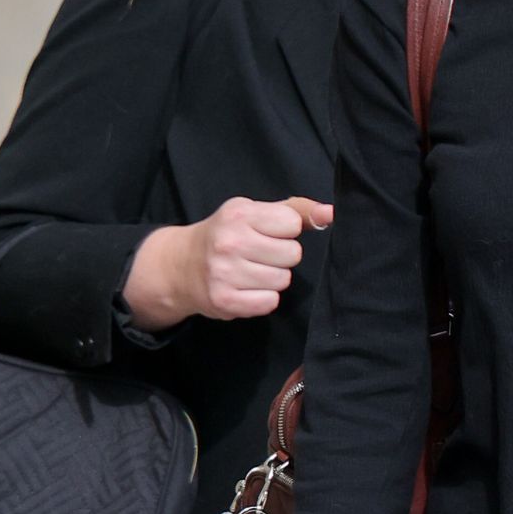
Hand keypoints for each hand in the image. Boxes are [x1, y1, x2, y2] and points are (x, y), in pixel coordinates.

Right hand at [124, 196, 333, 330]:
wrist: (182, 265)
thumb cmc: (228, 235)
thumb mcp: (256, 213)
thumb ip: (296, 211)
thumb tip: (331, 212)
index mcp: (239, 213)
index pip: (292, 224)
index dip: (286, 231)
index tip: (268, 233)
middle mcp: (230, 242)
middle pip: (292, 254)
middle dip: (281, 256)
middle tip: (259, 254)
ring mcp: (225, 272)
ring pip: (283, 280)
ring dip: (273, 278)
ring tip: (251, 271)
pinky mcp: (224, 300)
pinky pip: (270, 302)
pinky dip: (263, 298)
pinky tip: (247, 288)